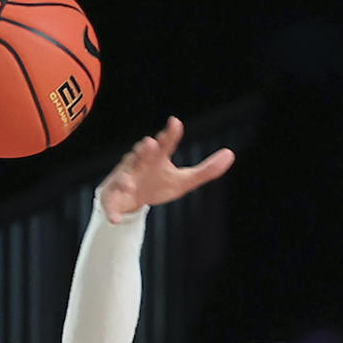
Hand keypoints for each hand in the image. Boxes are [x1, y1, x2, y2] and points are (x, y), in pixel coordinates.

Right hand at [99, 117, 234, 222]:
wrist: (130, 200)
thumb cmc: (158, 184)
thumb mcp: (184, 180)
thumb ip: (206, 170)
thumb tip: (230, 154)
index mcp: (157, 158)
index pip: (165, 143)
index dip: (170, 134)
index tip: (175, 123)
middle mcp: (138, 164)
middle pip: (141, 154)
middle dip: (144, 150)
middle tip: (150, 144)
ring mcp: (123, 179)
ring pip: (123, 177)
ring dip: (125, 180)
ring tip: (130, 185)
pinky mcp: (112, 197)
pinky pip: (112, 204)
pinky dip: (113, 211)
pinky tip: (115, 219)